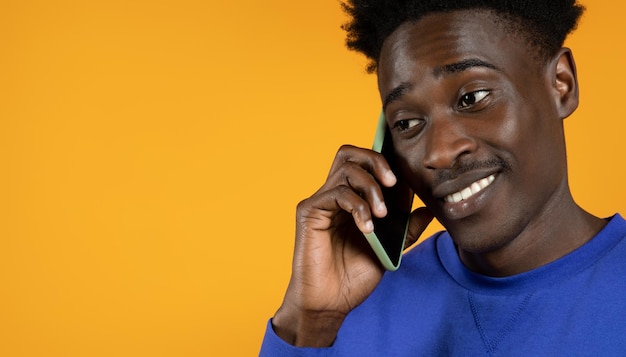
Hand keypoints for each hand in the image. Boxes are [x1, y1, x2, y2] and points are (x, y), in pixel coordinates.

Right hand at [272, 145, 432, 346]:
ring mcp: (321, 201)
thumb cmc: (353, 277)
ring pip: (346, 168)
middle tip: (393, 182)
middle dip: (376, 160)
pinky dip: (357, 206)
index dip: (387, 164)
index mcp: (353, 200)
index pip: (367, 165)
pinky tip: (366, 227)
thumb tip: (429, 209)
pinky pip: (336, 192)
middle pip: (351, 154)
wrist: (330, 303)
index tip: (407, 179)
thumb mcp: (390, 249)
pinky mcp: (309, 211)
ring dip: (370, 187)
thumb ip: (406, 229)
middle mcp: (335, 195)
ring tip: (381, 214)